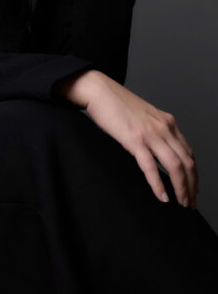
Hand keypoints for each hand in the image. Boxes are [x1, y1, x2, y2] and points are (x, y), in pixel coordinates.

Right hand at [56, 70, 198, 207]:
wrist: (99, 91)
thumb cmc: (116, 104)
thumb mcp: (144, 117)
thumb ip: (155, 131)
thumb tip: (159, 152)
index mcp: (167, 122)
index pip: (188, 152)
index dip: (194, 173)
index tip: (192, 187)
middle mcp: (164, 127)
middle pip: (187, 162)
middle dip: (192, 185)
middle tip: (191, 202)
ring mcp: (150, 133)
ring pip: (175, 166)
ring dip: (182, 188)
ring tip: (182, 202)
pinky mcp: (135, 140)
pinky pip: (151, 167)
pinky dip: (158, 184)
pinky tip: (162, 196)